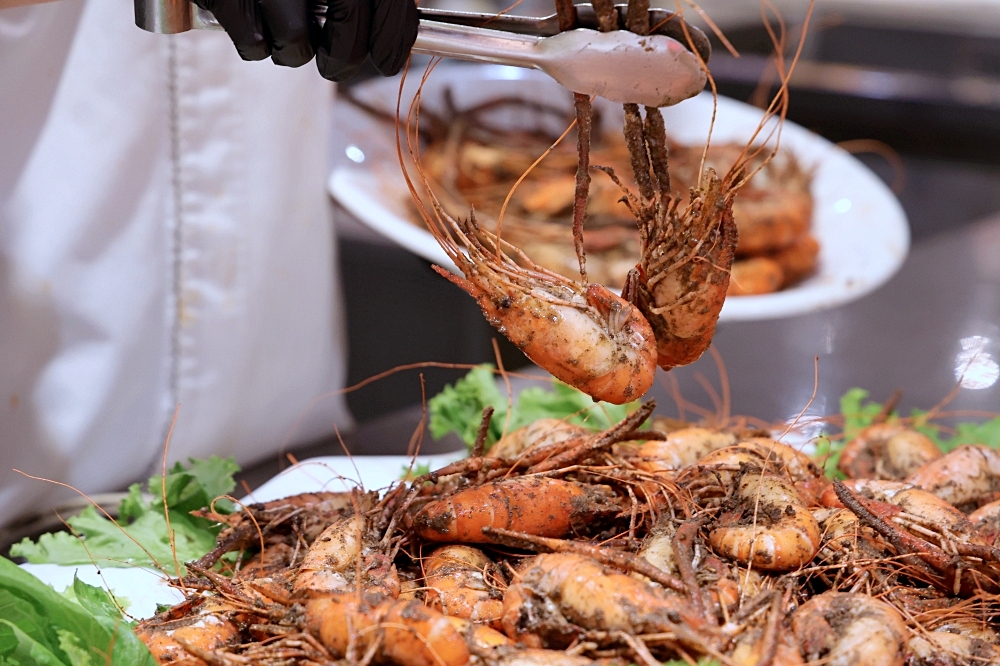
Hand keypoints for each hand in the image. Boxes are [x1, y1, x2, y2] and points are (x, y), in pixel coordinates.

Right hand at [194, 0, 417, 80]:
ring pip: (295, 44)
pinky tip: (255, 16)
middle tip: (334, 59)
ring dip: (292, 49)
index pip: (388, 7)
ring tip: (285, 24)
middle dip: (342, 60)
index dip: (391, 42)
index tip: (386, 59)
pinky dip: (255, 42)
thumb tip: (394, 38)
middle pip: (346, 39)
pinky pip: (253, 43)